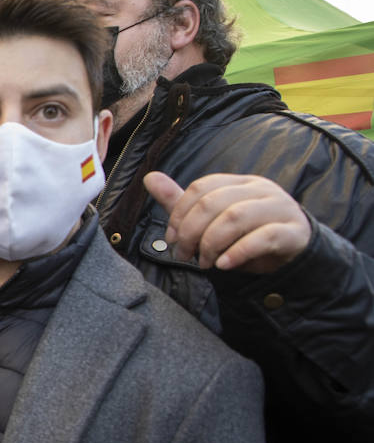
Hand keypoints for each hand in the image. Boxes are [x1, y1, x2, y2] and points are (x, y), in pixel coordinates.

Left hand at [144, 171, 310, 272]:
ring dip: (212, 243)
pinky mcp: (294, 232)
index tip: (172, 239)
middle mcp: (261, 190)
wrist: (294, 254)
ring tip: (204, 262)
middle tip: (185, 255)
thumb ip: (181, 202)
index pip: (202, 188)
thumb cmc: (247, 235)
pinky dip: (238, 252)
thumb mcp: (211, 220)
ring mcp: (280, 208)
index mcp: (240, 183)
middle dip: (191, 232)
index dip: (180, 214)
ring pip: (236, 217)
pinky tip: (223, 265)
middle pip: (215, 202)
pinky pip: (264, 237)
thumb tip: (149, 177)